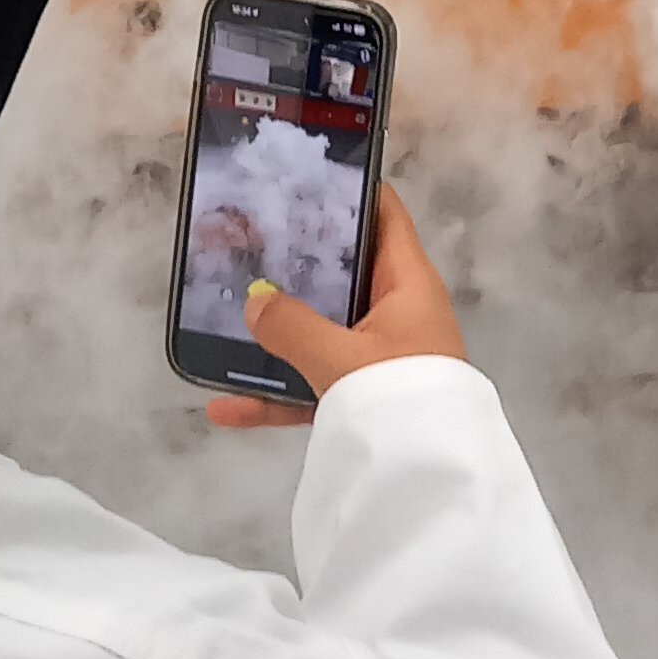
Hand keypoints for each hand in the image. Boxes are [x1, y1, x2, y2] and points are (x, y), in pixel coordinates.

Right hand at [205, 186, 465, 429]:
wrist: (431, 480)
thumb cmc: (398, 397)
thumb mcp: (340, 357)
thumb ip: (292, 327)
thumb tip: (254, 301)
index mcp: (407, 282)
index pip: (384, 215)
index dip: (350, 190)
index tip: (303, 178)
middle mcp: (398, 311)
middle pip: (344, 272)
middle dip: (297, 263)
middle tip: (247, 244)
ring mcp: (381, 356)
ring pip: (324, 330)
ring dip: (279, 331)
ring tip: (226, 320)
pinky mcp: (367, 399)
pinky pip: (316, 384)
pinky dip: (278, 393)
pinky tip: (227, 407)